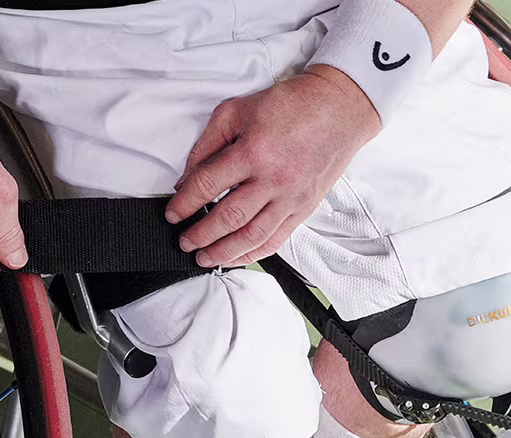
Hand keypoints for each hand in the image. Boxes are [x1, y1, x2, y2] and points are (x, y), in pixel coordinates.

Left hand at [165, 67, 381, 267]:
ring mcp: (291, 198)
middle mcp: (273, 179)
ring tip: (204, 258)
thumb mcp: (238, 111)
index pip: (207, 185)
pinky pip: (276, 240)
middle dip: (199, 235)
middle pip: (227, 218)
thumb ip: (208, 144)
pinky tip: (235, 257)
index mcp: (253, 151)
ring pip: (251, 237)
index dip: (184, 204)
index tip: (172, 214)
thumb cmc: (290, 106)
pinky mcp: (304, 209)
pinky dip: (252, 253)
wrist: (338, 108)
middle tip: (184, 242)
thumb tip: (187, 178)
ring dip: (223, 252)